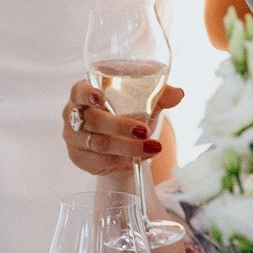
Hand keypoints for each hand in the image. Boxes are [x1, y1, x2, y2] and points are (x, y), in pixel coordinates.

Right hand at [62, 81, 184, 177]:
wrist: (121, 143)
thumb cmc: (127, 112)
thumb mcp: (144, 101)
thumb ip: (160, 94)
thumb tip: (178, 93)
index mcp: (84, 93)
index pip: (79, 90)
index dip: (87, 94)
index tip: (100, 97)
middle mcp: (74, 115)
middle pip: (93, 120)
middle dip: (120, 126)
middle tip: (144, 131)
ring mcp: (74, 138)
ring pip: (99, 144)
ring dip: (127, 147)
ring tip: (151, 148)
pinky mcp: (80, 158)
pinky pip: (99, 162)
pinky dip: (120, 162)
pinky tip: (134, 162)